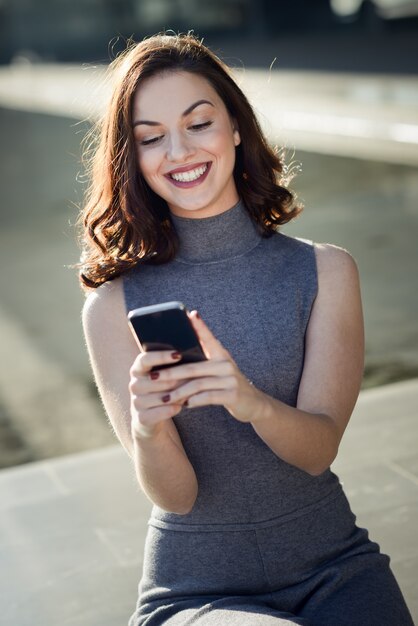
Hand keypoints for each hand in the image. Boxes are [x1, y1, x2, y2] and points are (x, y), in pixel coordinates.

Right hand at [129, 349, 188, 438]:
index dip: (161, 356)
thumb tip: (192, 355)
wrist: (152, 417)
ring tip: (191, 392)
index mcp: (137, 369)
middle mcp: (134, 384)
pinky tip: (180, 406)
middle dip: (178, 378)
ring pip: (161, 397)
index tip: (178, 355)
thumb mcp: (164, 376)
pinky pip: (160, 412)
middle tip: (196, 376)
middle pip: (158, 379)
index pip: (145, 359)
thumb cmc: (163, 390)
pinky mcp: (141, 418)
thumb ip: (172, 365)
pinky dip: (172, 409)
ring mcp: (136, 402)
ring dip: (178, 395)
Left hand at [149, 311, 267, 423]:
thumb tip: (176, 356)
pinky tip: (185, 405)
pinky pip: (208, 397)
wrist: (252, 403)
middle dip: (170, 373)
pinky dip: (194, 401)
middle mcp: (226, 364)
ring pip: (198, 384)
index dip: (200, 326)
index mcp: (221, 355)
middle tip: (153, 377)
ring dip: (179, 392)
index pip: (209, 338)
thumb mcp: (218, 369)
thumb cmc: (228, 384)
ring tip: (165, 397)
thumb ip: (203, 361)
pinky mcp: (232, 395)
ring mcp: (230, 379)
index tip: (190, 314)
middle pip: (193, 367)